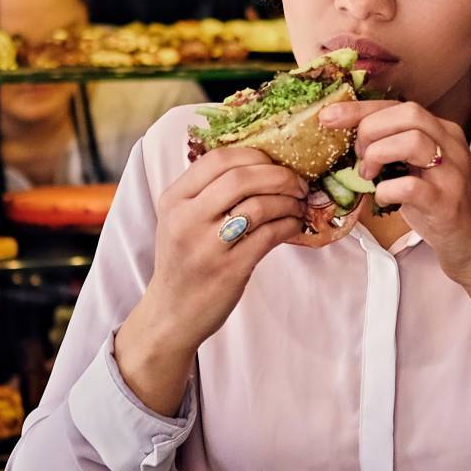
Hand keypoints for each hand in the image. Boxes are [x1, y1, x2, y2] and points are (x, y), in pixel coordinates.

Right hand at [117, 146, 309, 412]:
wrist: (171, 315)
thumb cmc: (184, 262)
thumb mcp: (180, 220)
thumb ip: (206, 192)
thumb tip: (260, 164)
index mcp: (174, 199)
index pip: (218, 159)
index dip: (254, 155)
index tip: (276, 161)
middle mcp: (186, 218)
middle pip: (241, 178)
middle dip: (279, 175)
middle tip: (298, 182)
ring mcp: (207, 245)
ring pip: (259, 206)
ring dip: (288, 201)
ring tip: (299, 204)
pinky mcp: (229, 269)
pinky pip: (269, 236)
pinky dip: (289, 225)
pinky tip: (295, 225)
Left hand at [327, 99, 470, 358]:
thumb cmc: (442, 208)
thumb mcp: (422, 170)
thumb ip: (397, 150)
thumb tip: (351, 140)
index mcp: (444, 133)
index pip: (400, 106)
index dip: (360, 109)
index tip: (328, 117)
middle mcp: (452, 146)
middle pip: (408, 113)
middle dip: (370, 129)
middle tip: (359, 157)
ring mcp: (452, 174)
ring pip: (412, 140)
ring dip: (378, 155)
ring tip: (368, 176)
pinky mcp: (448, 203)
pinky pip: (411, 185)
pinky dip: (387, 190)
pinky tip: (383, 198)